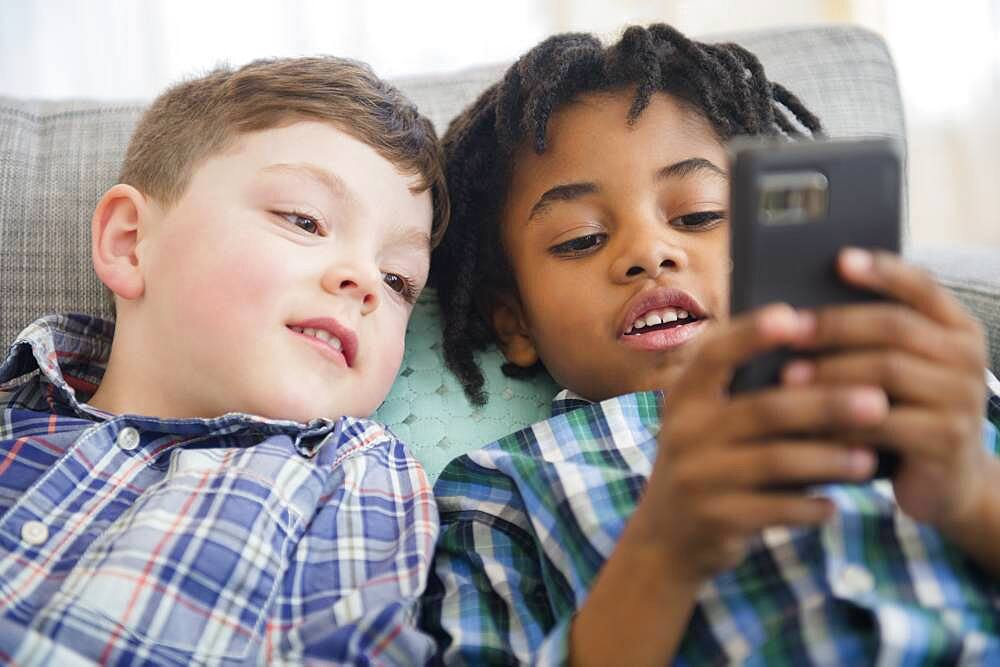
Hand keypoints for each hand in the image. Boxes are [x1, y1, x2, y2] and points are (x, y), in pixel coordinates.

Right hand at [629, 304, 887, 583]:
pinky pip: (775, 510)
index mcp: (685, 396)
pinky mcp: (714, 518)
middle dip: (825, 404)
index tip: (796, 317)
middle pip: (764, 409)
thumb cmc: (708, 463)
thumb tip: (828, 360)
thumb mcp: (707, 422)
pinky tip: (834, 505)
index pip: (716, 354)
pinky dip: (809, 507)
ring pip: (776, 461)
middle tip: (878, 401)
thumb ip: (748, 393)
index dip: (753, 334)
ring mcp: (697, 476)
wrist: (665, 538)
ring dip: (828, 460)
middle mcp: (684, 430)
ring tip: (869, 459)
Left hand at [783, 248, 991, 531]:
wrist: (948, 482)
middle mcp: (967, 357)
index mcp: (955, 327)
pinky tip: (804, 421)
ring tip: (785, 378)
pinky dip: (839, 419)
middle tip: (787, 329)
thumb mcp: (895, 370)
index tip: (839, 259)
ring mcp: (962, 399)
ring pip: (888, 372)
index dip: (881, 271)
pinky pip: (885, 423)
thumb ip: (868, 339)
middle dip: (835, 325)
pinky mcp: (947, 441)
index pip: (922, 285)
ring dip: (831, 372)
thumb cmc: (904, 412)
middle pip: (895, 326)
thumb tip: (794, 310)